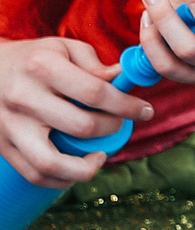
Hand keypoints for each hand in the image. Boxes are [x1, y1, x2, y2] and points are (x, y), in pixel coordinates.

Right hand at [0, 36, 147, 186]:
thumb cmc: (35, 59)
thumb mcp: (64, 48)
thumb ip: (95, 64)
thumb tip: (124, 80)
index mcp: (42, 68)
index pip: (95, 93)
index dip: (127, 106)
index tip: (145, 111)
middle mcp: (23, 98)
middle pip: (81, 127)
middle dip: (112, 128)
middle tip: (119, 124)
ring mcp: (10, 125)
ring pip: (52, 163)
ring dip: (86, 167)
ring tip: (100, 155)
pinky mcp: (2, 146)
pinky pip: (35, 174)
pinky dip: (62, 180)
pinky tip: (78, 168)